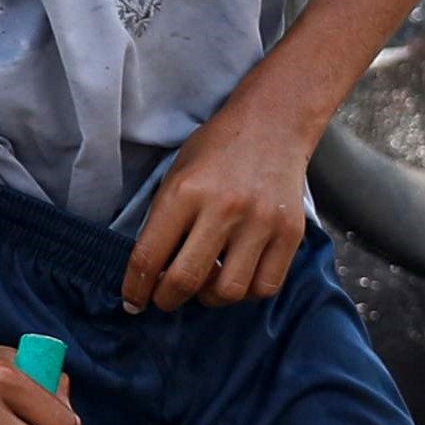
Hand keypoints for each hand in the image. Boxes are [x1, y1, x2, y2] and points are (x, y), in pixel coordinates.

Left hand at [123, 83, 317, 311]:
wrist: (274, 123)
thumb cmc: (217, 149)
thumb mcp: (176, 174)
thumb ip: (164, 220)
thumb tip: (151, 272)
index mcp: (185, 191)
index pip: (149, 255)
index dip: (136, 287)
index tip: (133, 301)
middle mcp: (224, 208)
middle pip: (186, 279)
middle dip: (167, 299)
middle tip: (164, 299)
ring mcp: (261, 222)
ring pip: (228, 291)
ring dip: (209, 298)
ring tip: (205, 284)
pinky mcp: (291, 233)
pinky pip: (265, 286)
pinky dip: (246, 292)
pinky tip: (236, 276)